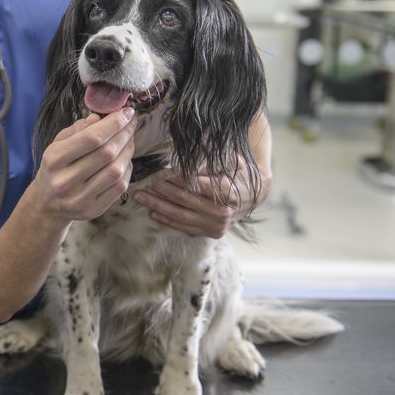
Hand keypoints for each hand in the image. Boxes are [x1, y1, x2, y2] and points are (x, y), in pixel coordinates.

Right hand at [32, 108, 136, 221]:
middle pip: (107, 153)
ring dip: (128, 151)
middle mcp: (65, 180)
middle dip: (124, 134)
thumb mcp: (57, 144)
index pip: (91, 138)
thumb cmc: (55, 168)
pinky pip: (120, 186)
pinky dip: (127, 169)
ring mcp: (80, 198)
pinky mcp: (93, 210)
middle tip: (131, 123)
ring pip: (116, 170)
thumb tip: (101, 118)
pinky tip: (125, 159)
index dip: (114, 123)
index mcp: (55, 159)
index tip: (127, 112)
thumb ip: (78, 129)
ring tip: (129, 139)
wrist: (46, 203)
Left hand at [133, 156, 270, 238]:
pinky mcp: (212, 233)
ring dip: (158, 207)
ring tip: (140, 198)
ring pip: (181, 216)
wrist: (254, 197)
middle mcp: (221, 212)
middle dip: (160, 192)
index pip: (194, 185)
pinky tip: (153, 213)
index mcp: (227, 192)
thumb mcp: (230, 162)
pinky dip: (168, 221)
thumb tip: (186, 162)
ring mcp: (216, 225)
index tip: (158, 173)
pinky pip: (185, 228)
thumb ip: (210, 163)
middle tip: (143, 184)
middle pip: (184, 200)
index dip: (174, 179)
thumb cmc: (238, 174)